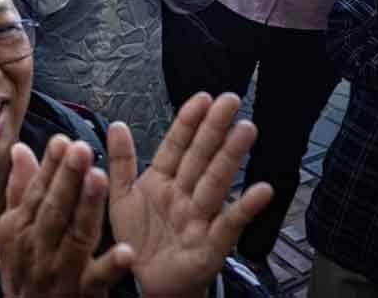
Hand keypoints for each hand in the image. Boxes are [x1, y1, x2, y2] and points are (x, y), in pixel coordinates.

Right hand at [0, 139, 134, 297]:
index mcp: (19, 228)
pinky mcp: (83, 292)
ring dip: (88, 207)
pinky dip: (111, 265)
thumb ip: (19, 191)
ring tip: (101, 177)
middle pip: (55, 207)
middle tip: (81, 148)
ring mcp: (60, 269)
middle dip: (68, 177)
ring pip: (77, 234)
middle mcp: (37, 246)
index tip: (62, 140)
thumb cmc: (25, 270)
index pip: (36, 191)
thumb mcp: (14, 232)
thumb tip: (20, 149)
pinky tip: (125, 250)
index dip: (50, 165)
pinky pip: (98, 277)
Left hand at [107, 93, 273, 296]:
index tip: (202, 98)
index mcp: (162, 180)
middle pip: (201, 157)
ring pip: (216, 182)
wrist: (146, 283)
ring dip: (231, 156)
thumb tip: (116, 123)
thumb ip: (121, 162)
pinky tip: (261, 189)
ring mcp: (200, 217)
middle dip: (215, 128)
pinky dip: (246, 207)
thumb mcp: (122, 197)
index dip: (189, 122)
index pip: (177, 145)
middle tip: (231, 100)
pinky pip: (229, 223)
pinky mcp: (210, 245)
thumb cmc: (139, 239)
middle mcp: (185, 194)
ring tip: (246, 129)